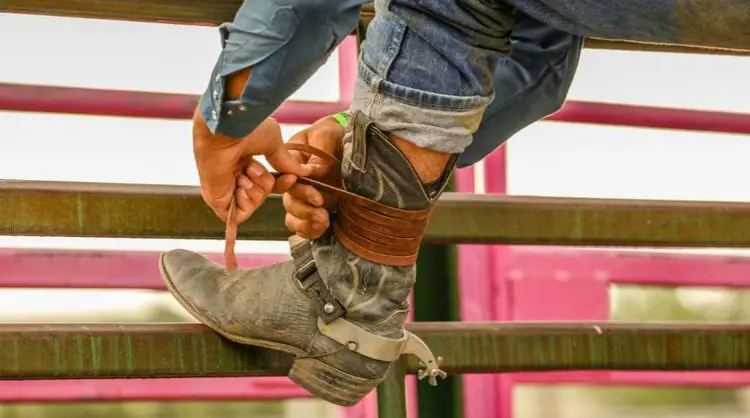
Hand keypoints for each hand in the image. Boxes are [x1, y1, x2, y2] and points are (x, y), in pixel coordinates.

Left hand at [193, 111, 314, 223]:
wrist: (226, 129)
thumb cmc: (246, 128)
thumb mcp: (274, 143)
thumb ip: (287, 161)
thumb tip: (304, 172)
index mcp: (243, 159)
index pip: (267, 181)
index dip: (281, 183)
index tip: (291, 178)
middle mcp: (232, 174)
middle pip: (261, 193)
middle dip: (265, 183)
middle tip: (253, 168)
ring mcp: (224, 187)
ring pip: (252, 204)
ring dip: (255, 189)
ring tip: (243, 173)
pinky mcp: (217, 200)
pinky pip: (239, 215)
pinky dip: (246, 203)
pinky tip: (241, 186)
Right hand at [276, 115, 344, 238]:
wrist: (351, 143)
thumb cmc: (335, 133)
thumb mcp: (327, 133)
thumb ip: (320, 148)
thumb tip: (315, 171)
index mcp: (292, 163)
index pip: (286, 181)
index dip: (297, 190)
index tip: (315, 195)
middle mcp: (296, 182)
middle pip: (289, 202)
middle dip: (304, 209)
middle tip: (321, 210)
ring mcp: (306, 197)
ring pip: (293, 217)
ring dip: (306, 223)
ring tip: (323, 221)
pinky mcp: (318, 209)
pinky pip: (305, 226)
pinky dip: (311, 231)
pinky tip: (323, 228)